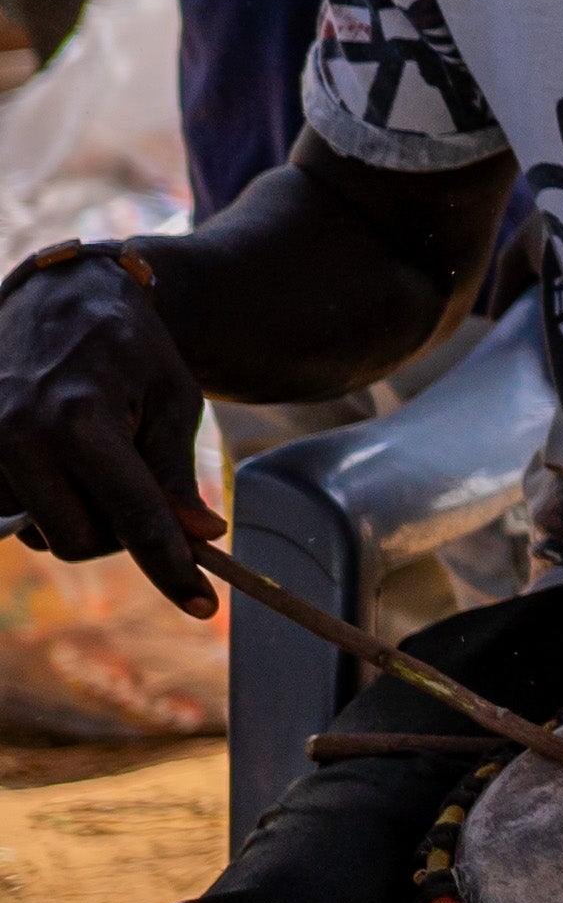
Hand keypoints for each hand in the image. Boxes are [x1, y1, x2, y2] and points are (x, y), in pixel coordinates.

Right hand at [0, 250, 223, 609]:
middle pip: (80, 542)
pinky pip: (8, 516)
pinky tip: (57, 468)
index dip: (171, 567)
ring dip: (78, 518)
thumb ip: (176, 470)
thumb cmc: (128, 346)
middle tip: (143, 497)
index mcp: (80, 420)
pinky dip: (41, 506)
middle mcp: (18, 435)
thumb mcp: (173, 398)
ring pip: (41, 534)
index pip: (134, 517)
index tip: (203, 605)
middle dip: (121, 536)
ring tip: (96, 463)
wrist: (59, 297)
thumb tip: (201, 533)